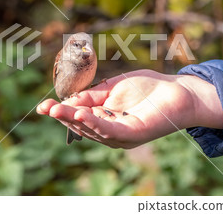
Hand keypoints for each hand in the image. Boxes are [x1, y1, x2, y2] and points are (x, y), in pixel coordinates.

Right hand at [37, 69, 222, 148]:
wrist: (178, 90)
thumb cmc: (148, 88)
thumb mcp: (113, 88)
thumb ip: (93, 95)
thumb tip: (69, 100)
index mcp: (105, 118)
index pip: (79, 117)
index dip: (61, 112)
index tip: (43, 105)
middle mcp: (111, 130)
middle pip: (82, 126)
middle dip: (63, 117)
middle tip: (45, 108)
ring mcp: (122, 135)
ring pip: (93, 130)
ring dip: (74, 121)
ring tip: (57, 111)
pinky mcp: (134, 134)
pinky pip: (111, 130)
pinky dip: (95, 123)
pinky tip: (81, 115)